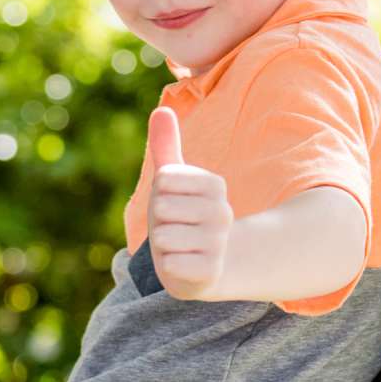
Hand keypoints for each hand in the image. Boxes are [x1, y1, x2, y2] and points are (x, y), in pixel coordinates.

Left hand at [145, 103, 231, 298]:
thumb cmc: (183, 216)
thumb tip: (161, 109)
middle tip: (175, 229)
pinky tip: (184, 265)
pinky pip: (169, 264)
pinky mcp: (211, 272)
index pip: (163, 179)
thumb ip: (167, 146)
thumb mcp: (174, 180)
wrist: (208, 266)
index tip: (175, 205)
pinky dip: (168, 267)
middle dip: (158, 222)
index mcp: (215, 184)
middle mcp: (222, 212)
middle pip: (161, 208)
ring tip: (179, 247)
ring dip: (162, 246)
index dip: (159, 195)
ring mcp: (219, 243)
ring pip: (162, 237)